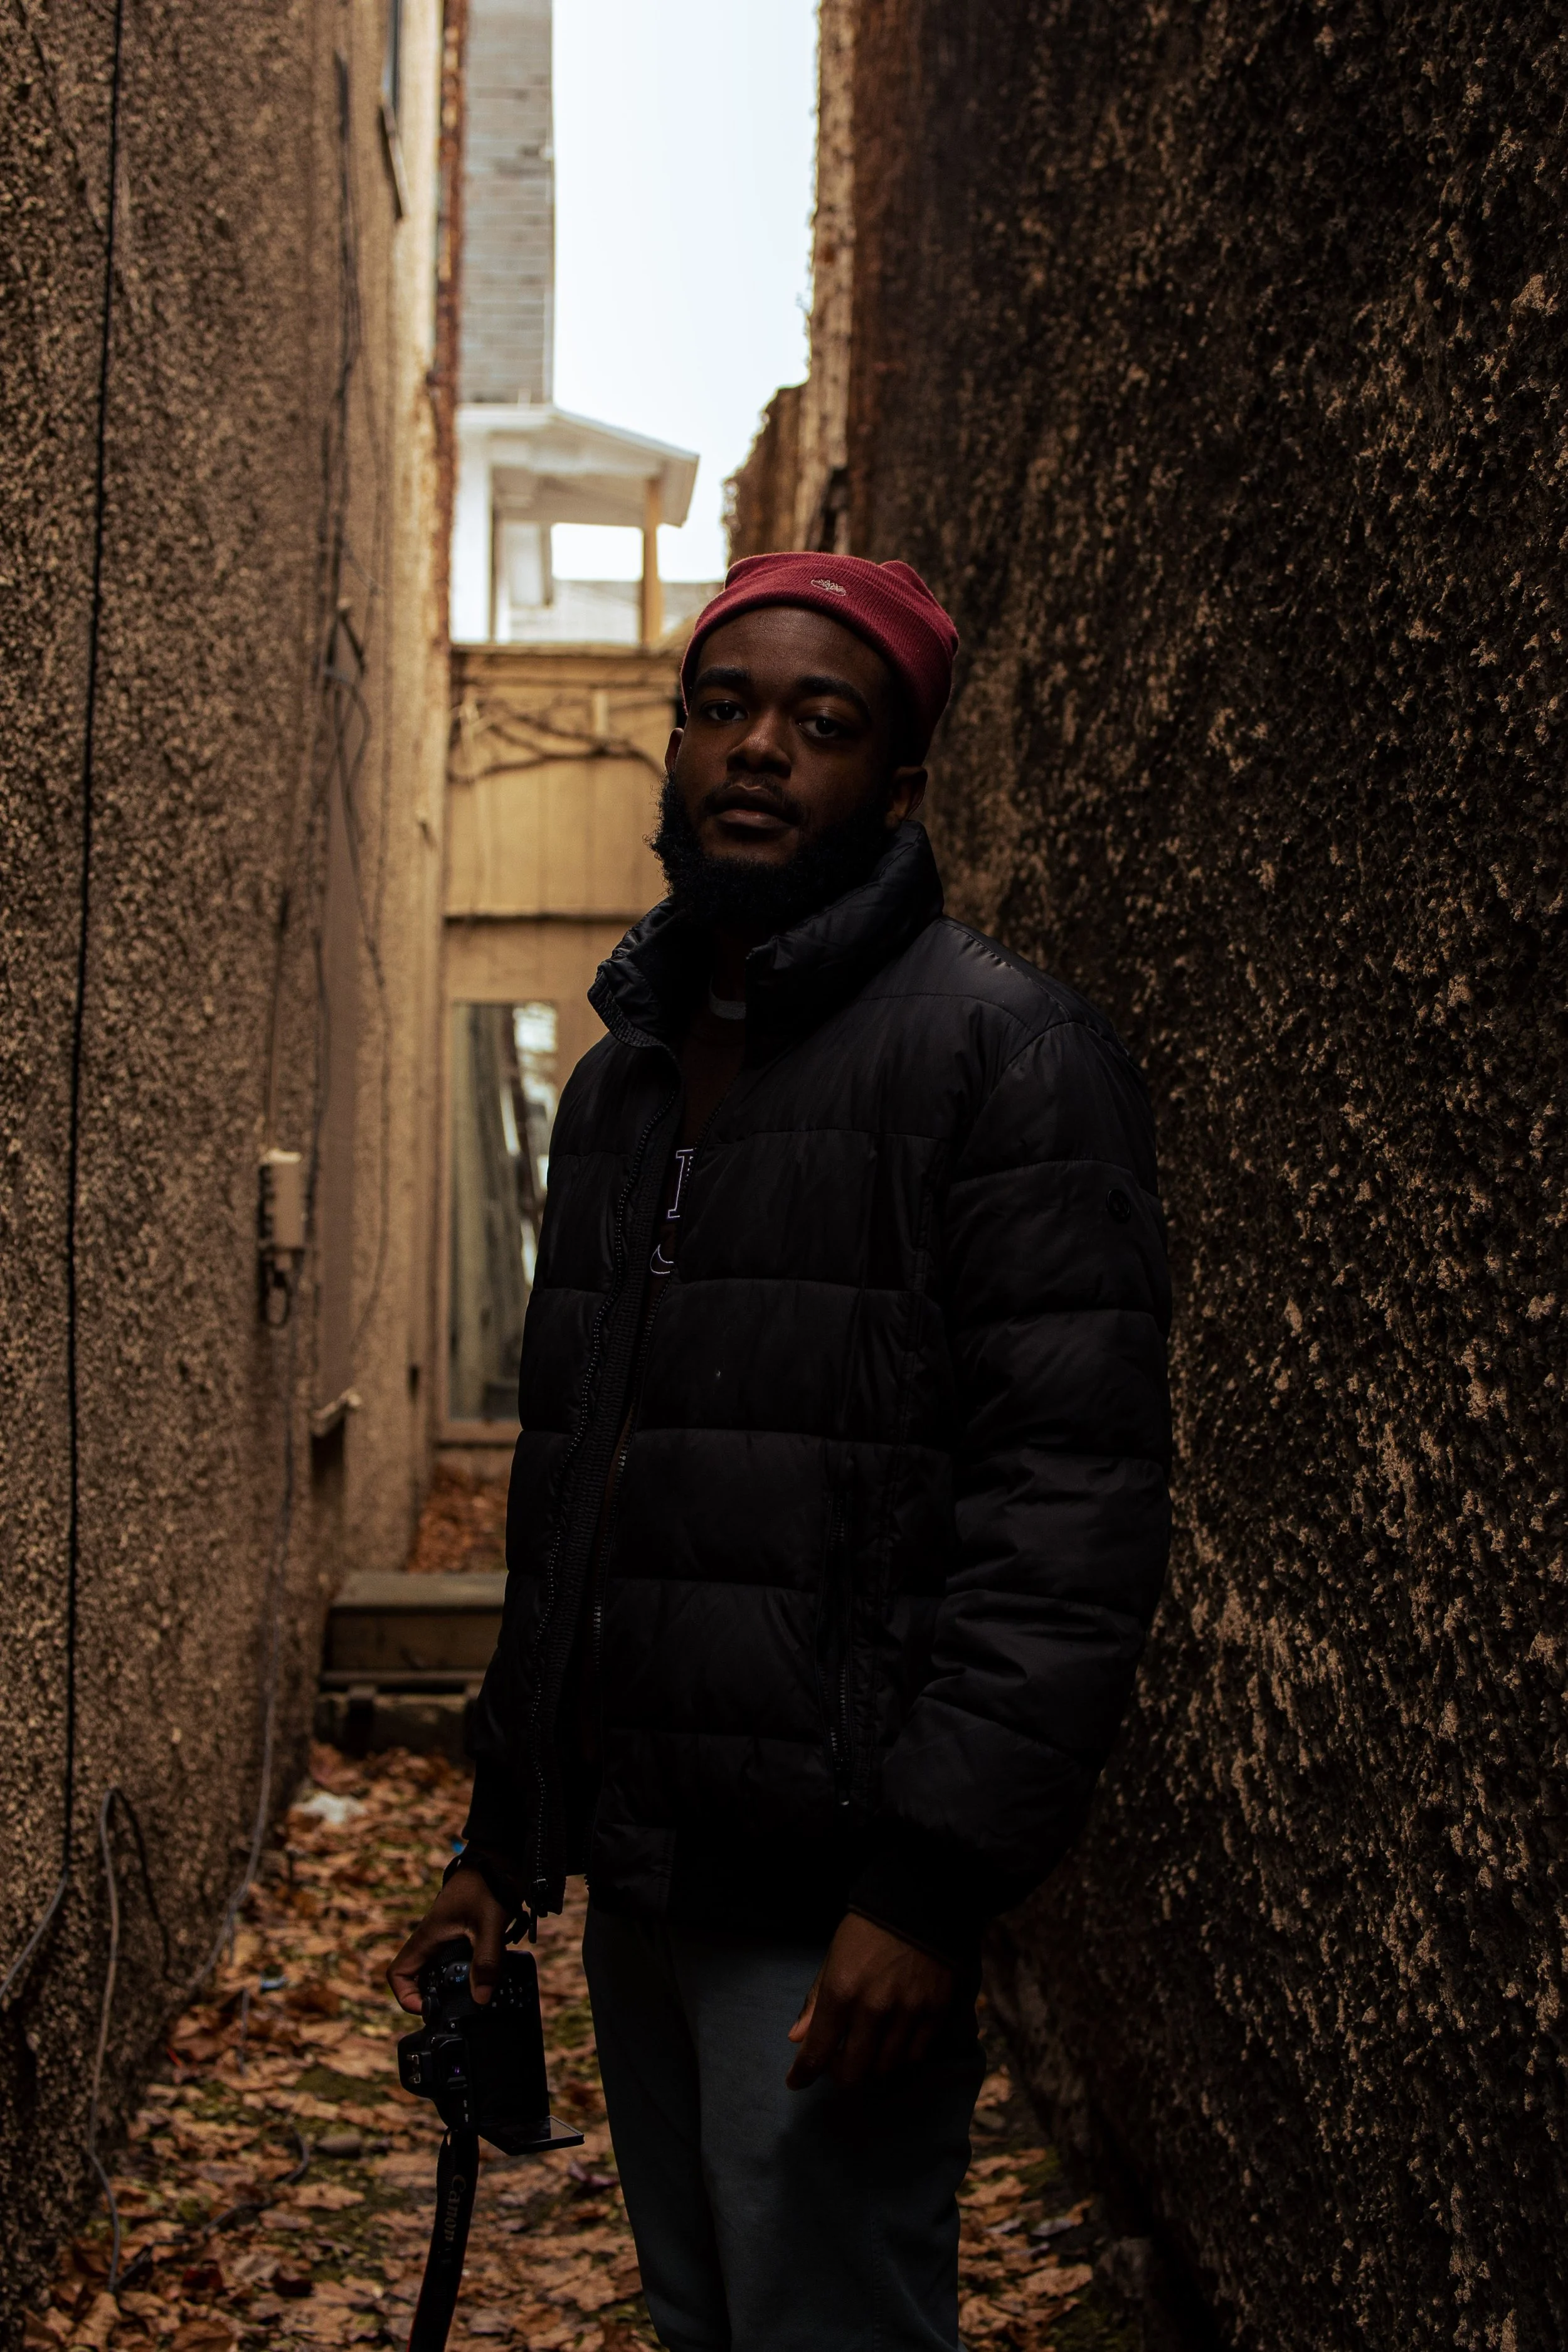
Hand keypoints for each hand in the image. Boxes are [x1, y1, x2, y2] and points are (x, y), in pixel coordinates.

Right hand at [388, 1865, 507, 2012]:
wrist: (499, 1859)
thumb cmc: (487, 1884)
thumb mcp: (489, 1924)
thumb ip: (486, 1960)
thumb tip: (480, 1998)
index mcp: (428, 1938)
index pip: (399, 1974)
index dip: (406, 1996)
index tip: (428, 2008)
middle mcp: (433, 1941)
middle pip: (421, 1979)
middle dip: (434, 1998)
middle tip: (457, 2009)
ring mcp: (447, 1939)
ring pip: (441, 1972)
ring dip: (454, 1987)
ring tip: (475, 1998)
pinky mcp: (463, 1936)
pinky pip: (459, 1963)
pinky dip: (469, 1974)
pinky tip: (488, 1978)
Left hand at [786, 1913, 954, 2088]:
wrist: (921, 1900)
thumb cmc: (868, 1928)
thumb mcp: (833, 1957)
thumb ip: (815, 2001)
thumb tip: (797, 2038)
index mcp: (841, 1991)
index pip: (817, 2052)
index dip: (803, 2074)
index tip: (797, 2081)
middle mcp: (874, 2009)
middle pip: (853, 2073)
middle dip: (840, 2074)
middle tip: (837, 2062)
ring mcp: (908, 2013)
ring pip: (886, 2068)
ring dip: (872, 2065)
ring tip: (867, 2049)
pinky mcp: (936, 2012)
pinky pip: (917, 2054)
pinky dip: (902, 2055)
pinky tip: (895, 2041)